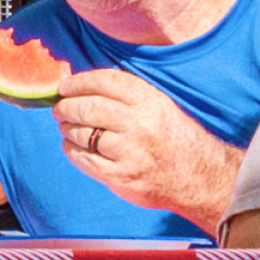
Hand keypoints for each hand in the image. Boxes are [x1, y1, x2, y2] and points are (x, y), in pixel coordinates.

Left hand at [53, 69, 238, 229]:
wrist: (200, 178)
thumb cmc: (176, 139)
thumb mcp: (161, 106)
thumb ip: (129, 96)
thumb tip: (83, 86)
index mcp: (151, 101)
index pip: (105, 81)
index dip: (79, 82)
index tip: (65, 86)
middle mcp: (139, 124)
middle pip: (88, 107)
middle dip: (67, 106)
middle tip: (59, 108)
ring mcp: (129, 152)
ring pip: (83, 133)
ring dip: (68, 128)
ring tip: (66, 127)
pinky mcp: (120, 176)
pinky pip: (84, 159)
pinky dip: (72, 150)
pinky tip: (72, 146)